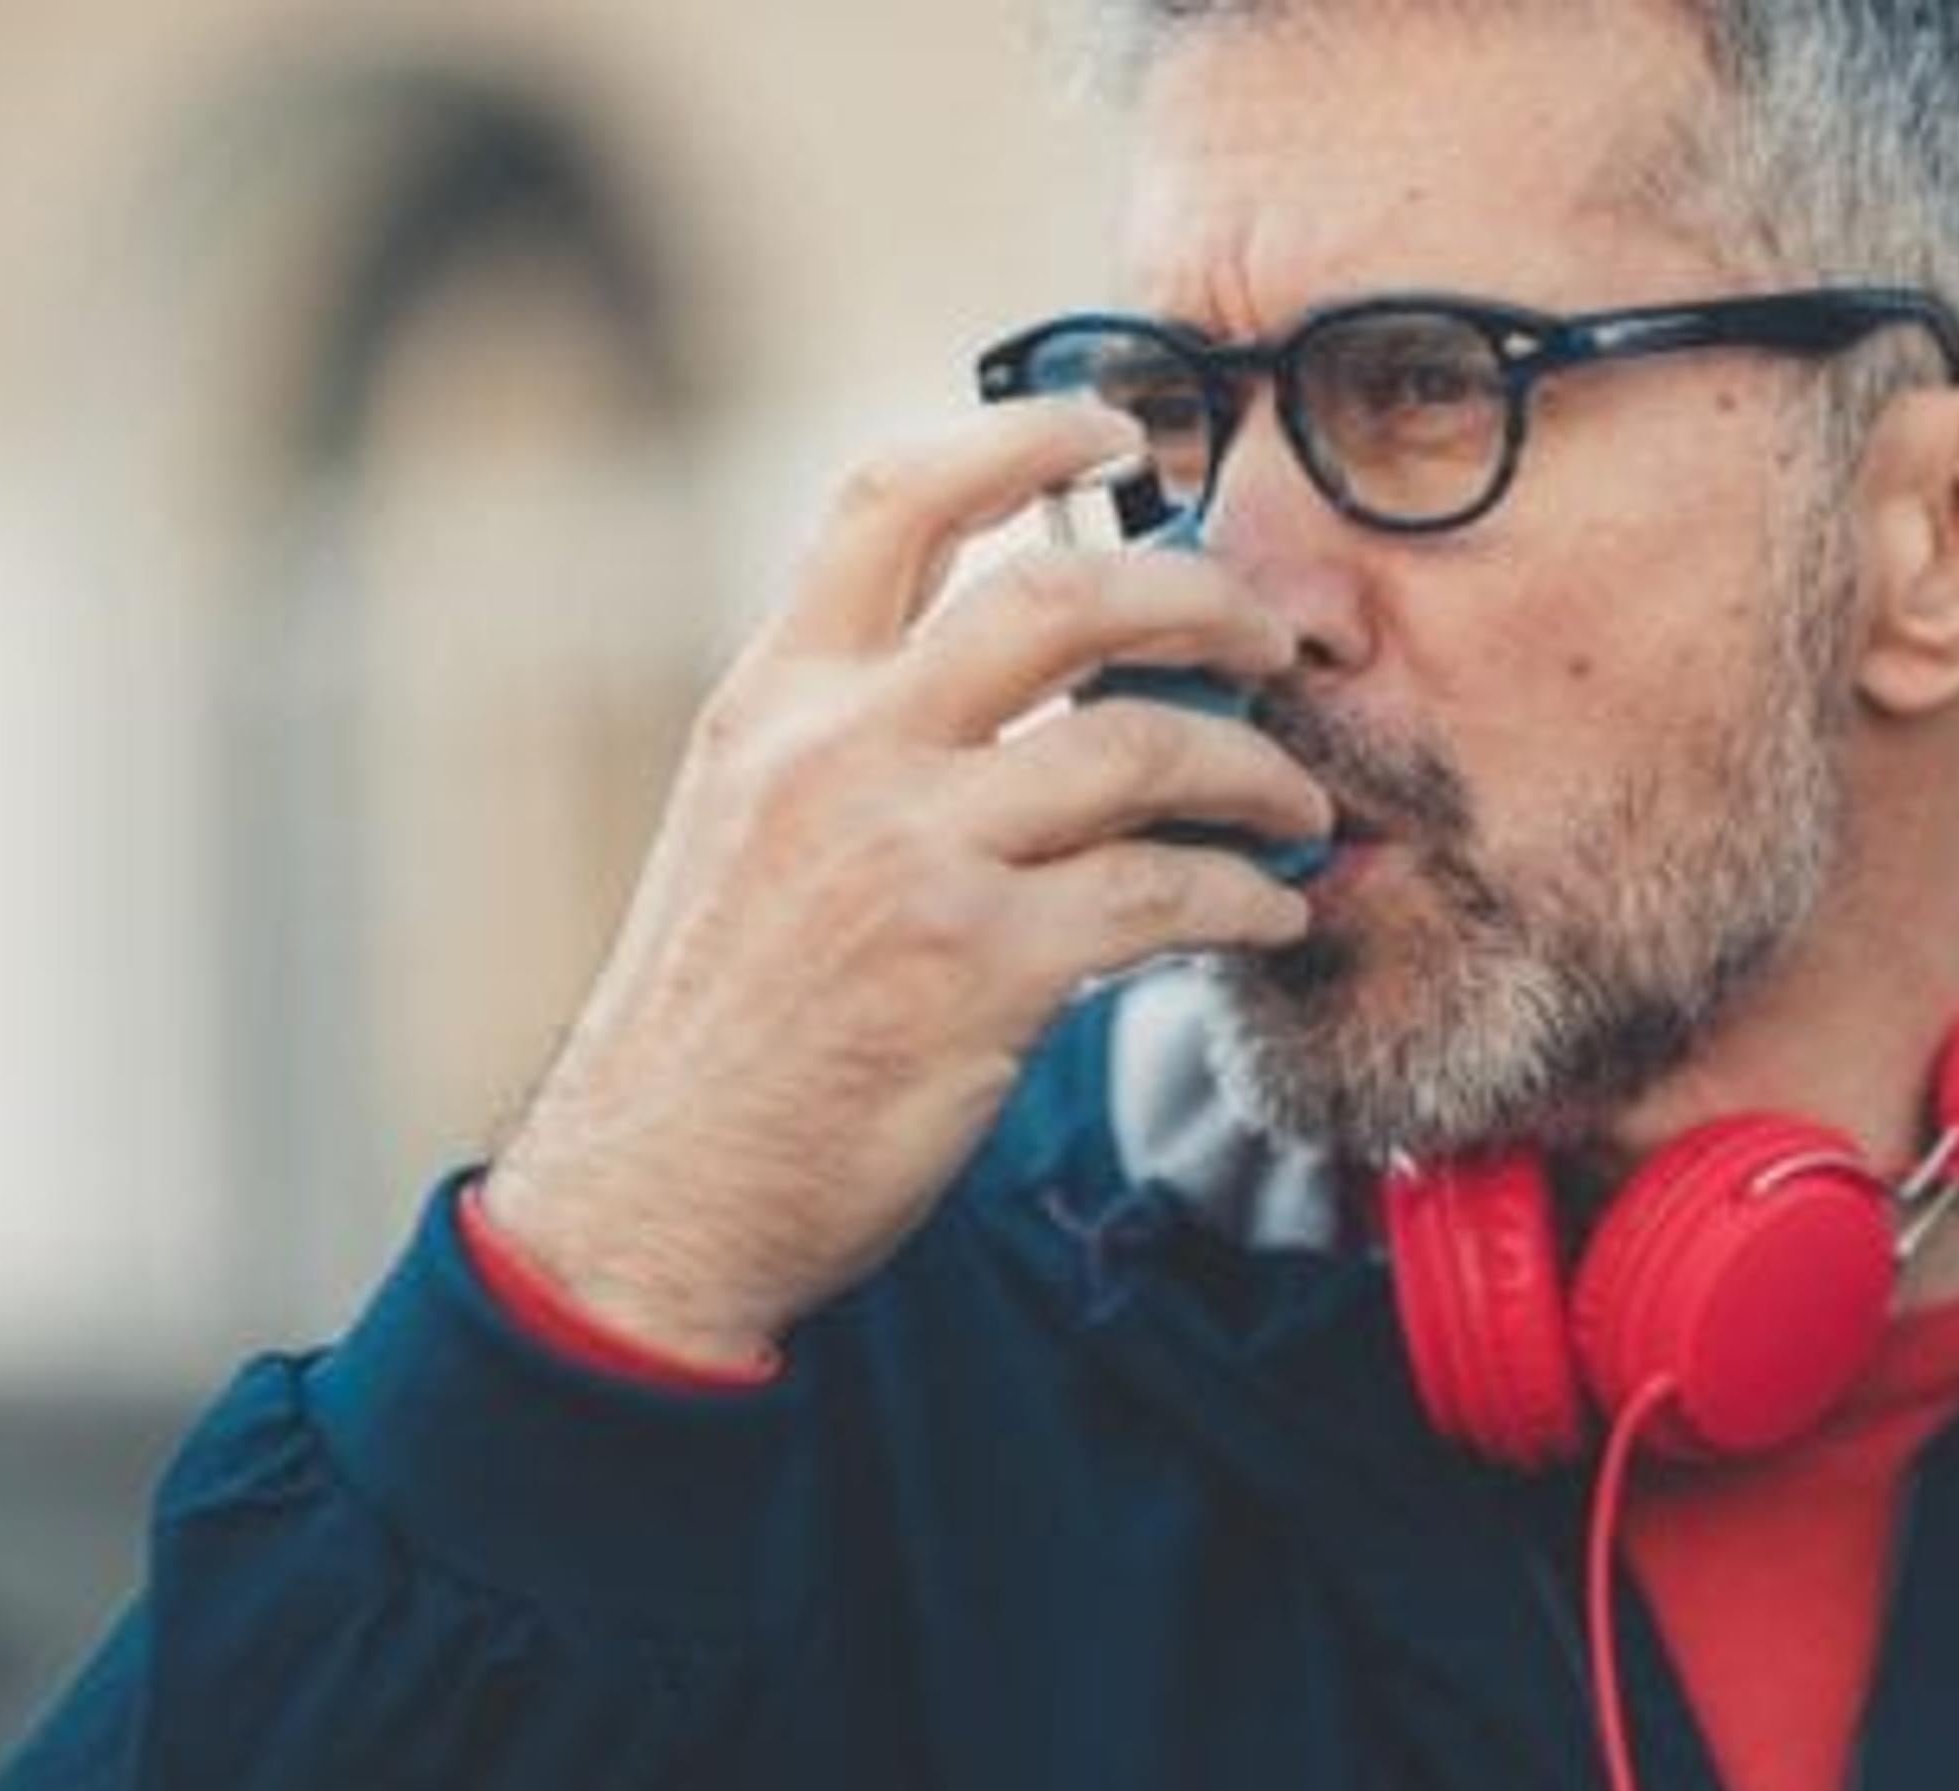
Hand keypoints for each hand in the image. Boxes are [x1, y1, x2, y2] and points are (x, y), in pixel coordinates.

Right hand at [480, 402, 1329, 1369]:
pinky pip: (1165, 897)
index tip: (1104, 424)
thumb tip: (998, 673)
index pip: (887, 499)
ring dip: (1254, 770)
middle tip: (1270, 630)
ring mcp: (907, 856)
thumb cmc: (724, 1026)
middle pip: (1057, 597)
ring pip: (1139, 746)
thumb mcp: (743, 833)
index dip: (1011, 436)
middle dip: (1198, 594)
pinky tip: (1271, 913)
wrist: (659, 1198)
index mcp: (773, 701)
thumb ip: (848, 737)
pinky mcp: (977, 969)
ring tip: (1299, 801)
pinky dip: (1245, 897)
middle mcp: (835, 753)